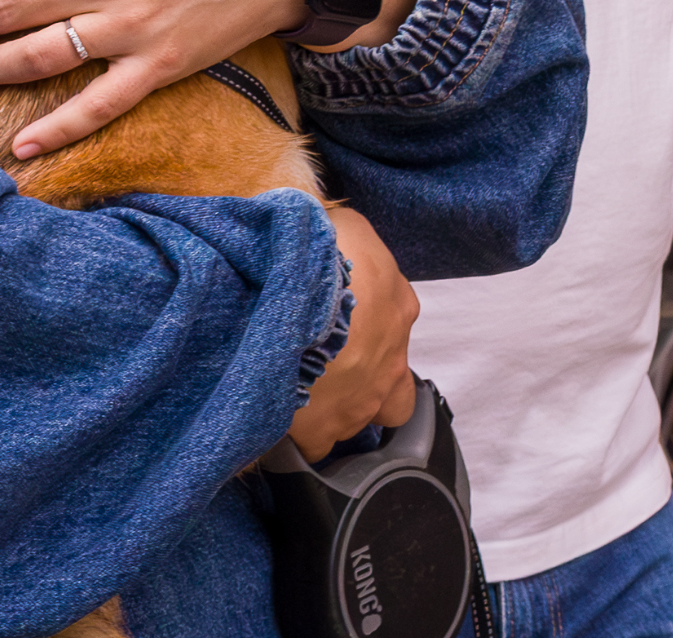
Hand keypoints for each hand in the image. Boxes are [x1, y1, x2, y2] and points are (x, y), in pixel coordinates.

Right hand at [291, 206, 420, 454]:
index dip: (365, 335)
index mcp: (398, 309)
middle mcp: (390, 363)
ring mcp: (359, 402)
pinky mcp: (320, 430)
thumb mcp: (346, 226)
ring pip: (353, 421)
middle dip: (362, 388)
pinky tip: (274, 424)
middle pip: (387, 393)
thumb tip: (330, 237)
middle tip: (328, 376)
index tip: (339, 333)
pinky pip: (312, 446)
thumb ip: (347, 237)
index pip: (391, 330)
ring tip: (294, 395)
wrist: (301, 292)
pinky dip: (296, 439)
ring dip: (330, 411)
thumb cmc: (328, 251)